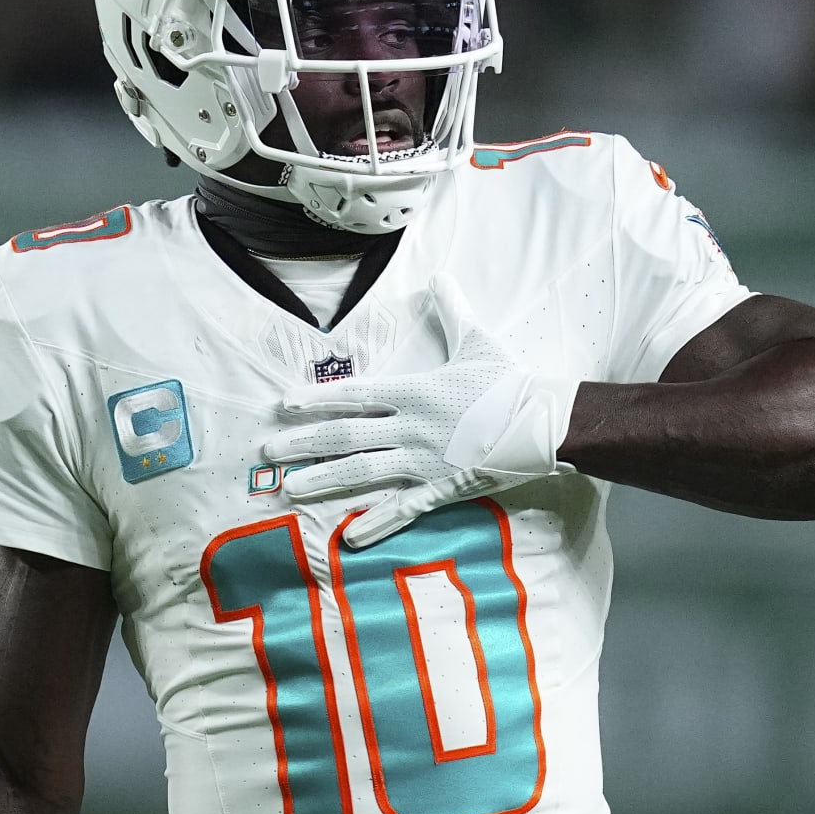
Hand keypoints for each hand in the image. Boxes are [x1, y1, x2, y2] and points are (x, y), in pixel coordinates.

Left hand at [261, 279, 579, 547]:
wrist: (546, 423)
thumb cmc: (510, 382)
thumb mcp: (477, 340)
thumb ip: (451, 310)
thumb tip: (439, 275)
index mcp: (414, 391)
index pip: (354, 394)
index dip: (316, 399)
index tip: (284, 404)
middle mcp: (410, 427)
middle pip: (346, 435)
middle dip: (304, 442)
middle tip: (268, 451)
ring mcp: (424, 461)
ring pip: (363, 472)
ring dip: (324, 480)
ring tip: (290, 489)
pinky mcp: (441, 488)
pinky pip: (404, 509)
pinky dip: (377, 523)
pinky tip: (350, 538)